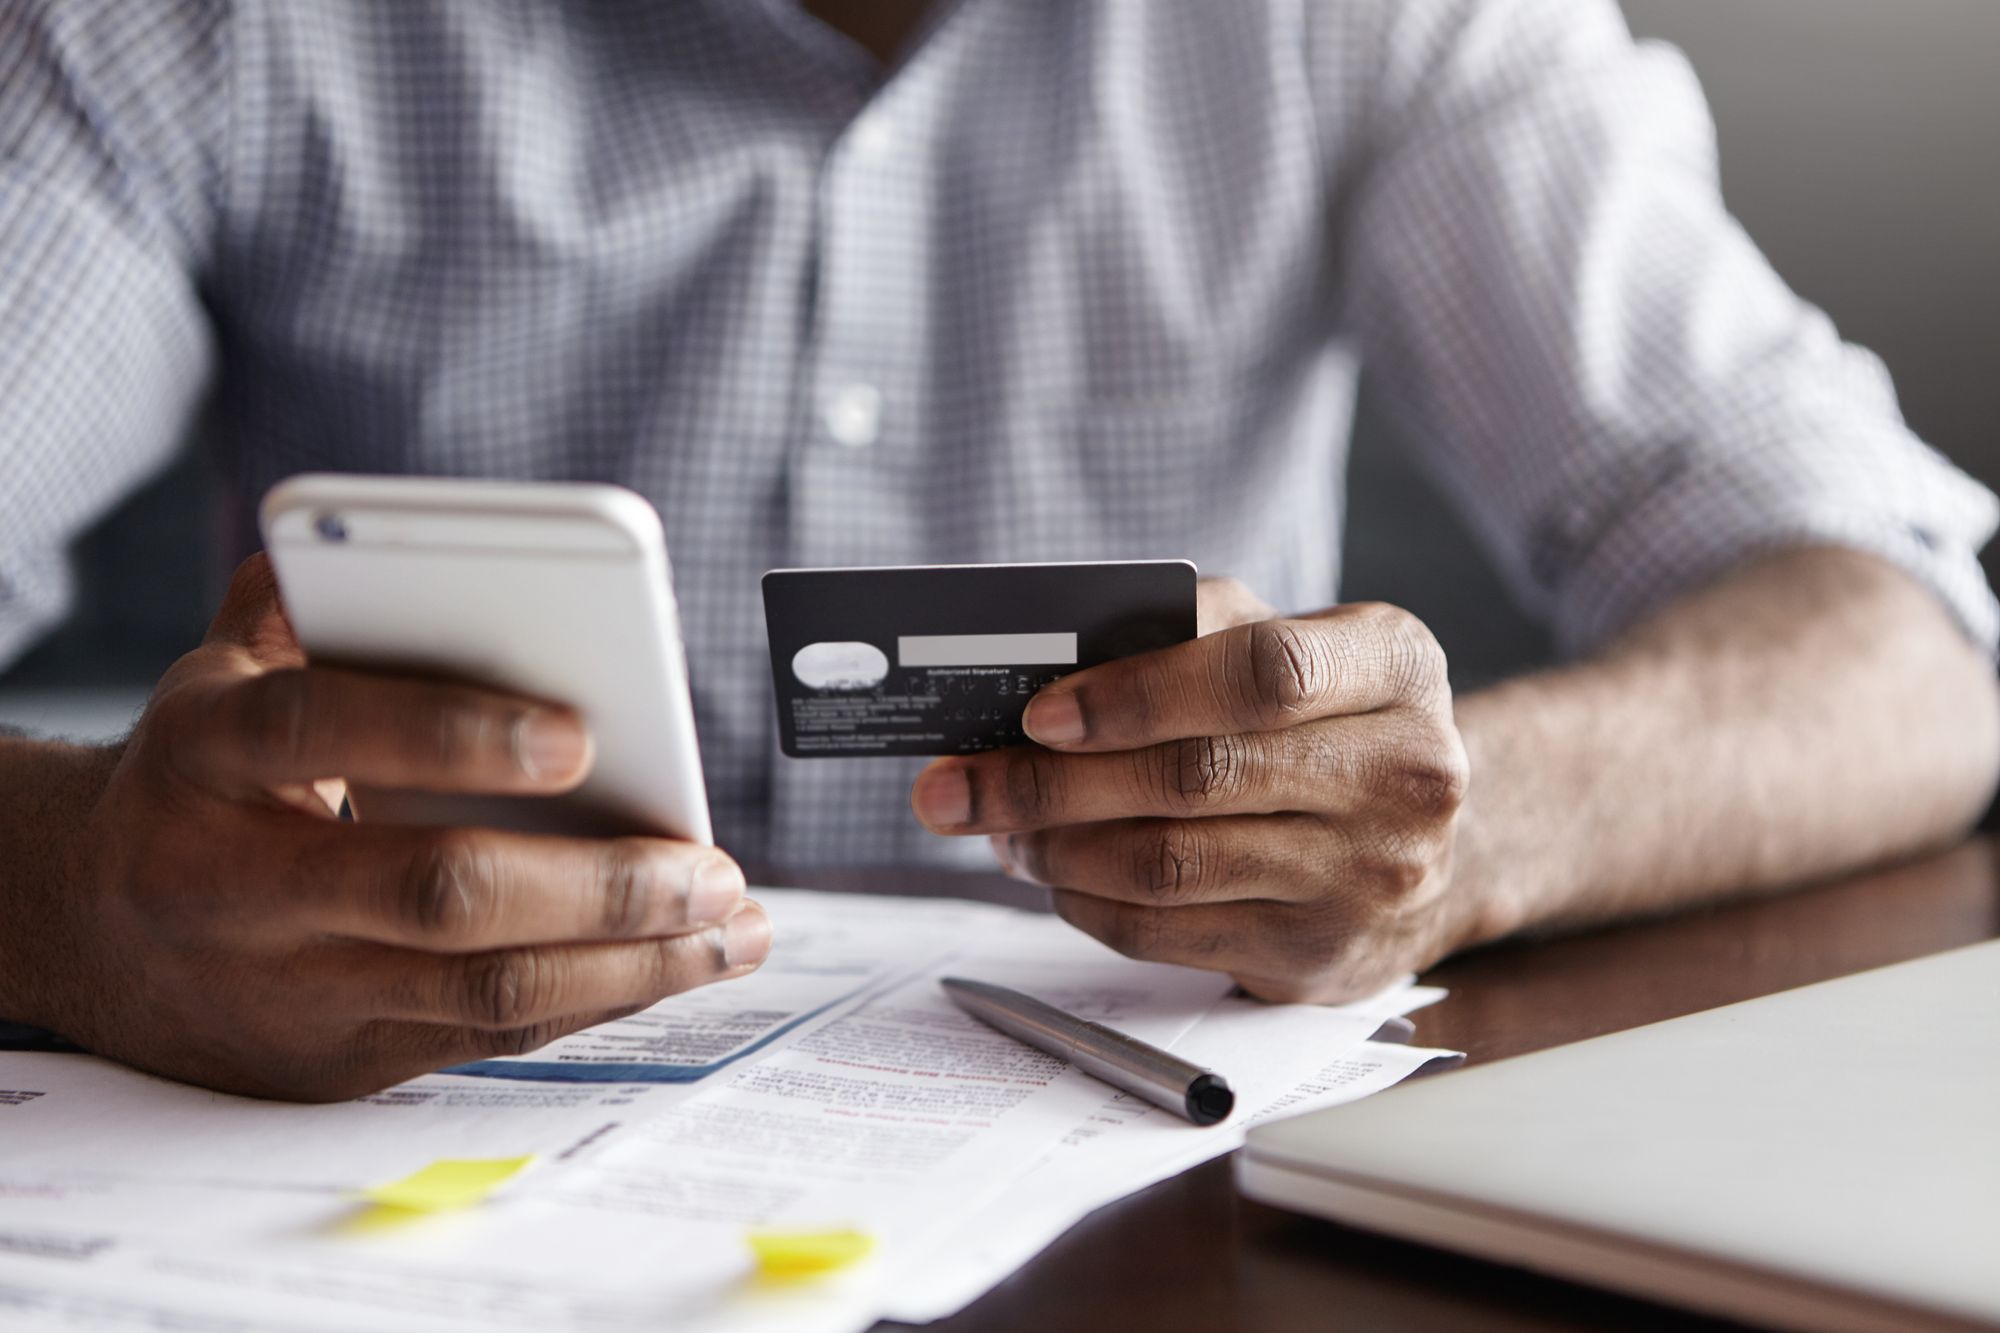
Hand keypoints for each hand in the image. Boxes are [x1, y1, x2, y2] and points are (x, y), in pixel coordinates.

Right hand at [18, 555, 768, 1100]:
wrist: (80, 929)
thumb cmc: (201, 776)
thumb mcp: (220, 672)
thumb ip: (310, 599)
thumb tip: (426, 544)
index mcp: (205, 752)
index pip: (322, 727)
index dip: (452, 731)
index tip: (582, 732)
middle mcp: (233, 881)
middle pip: (435, 892)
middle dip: (596, 884)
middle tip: (709, 865)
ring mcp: (287, 987)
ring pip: (483, 990)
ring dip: (632, 962)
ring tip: (730, 927)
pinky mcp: (335, 1059)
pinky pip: (488, 1037)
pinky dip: (598, 1001)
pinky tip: (673, 965)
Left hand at [909, 580, 1470, 1001]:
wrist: (1424, 846)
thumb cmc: (1325, 724)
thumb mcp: (1294, 645)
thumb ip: (1195, 630)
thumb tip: (1049, 662)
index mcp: (1395, 665)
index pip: (1264, 673)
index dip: (1139, 694)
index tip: (1039, 712)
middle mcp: (1406, 773)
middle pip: (1197, 779)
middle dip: (1050, 783)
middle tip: (959, 783)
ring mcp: (1370, 877)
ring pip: (1171, 865)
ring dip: (1057, 848)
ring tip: (999, 827)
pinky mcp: (1321, 956)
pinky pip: (1169, 934)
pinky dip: (1087, 903)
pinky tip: (1054, 873)